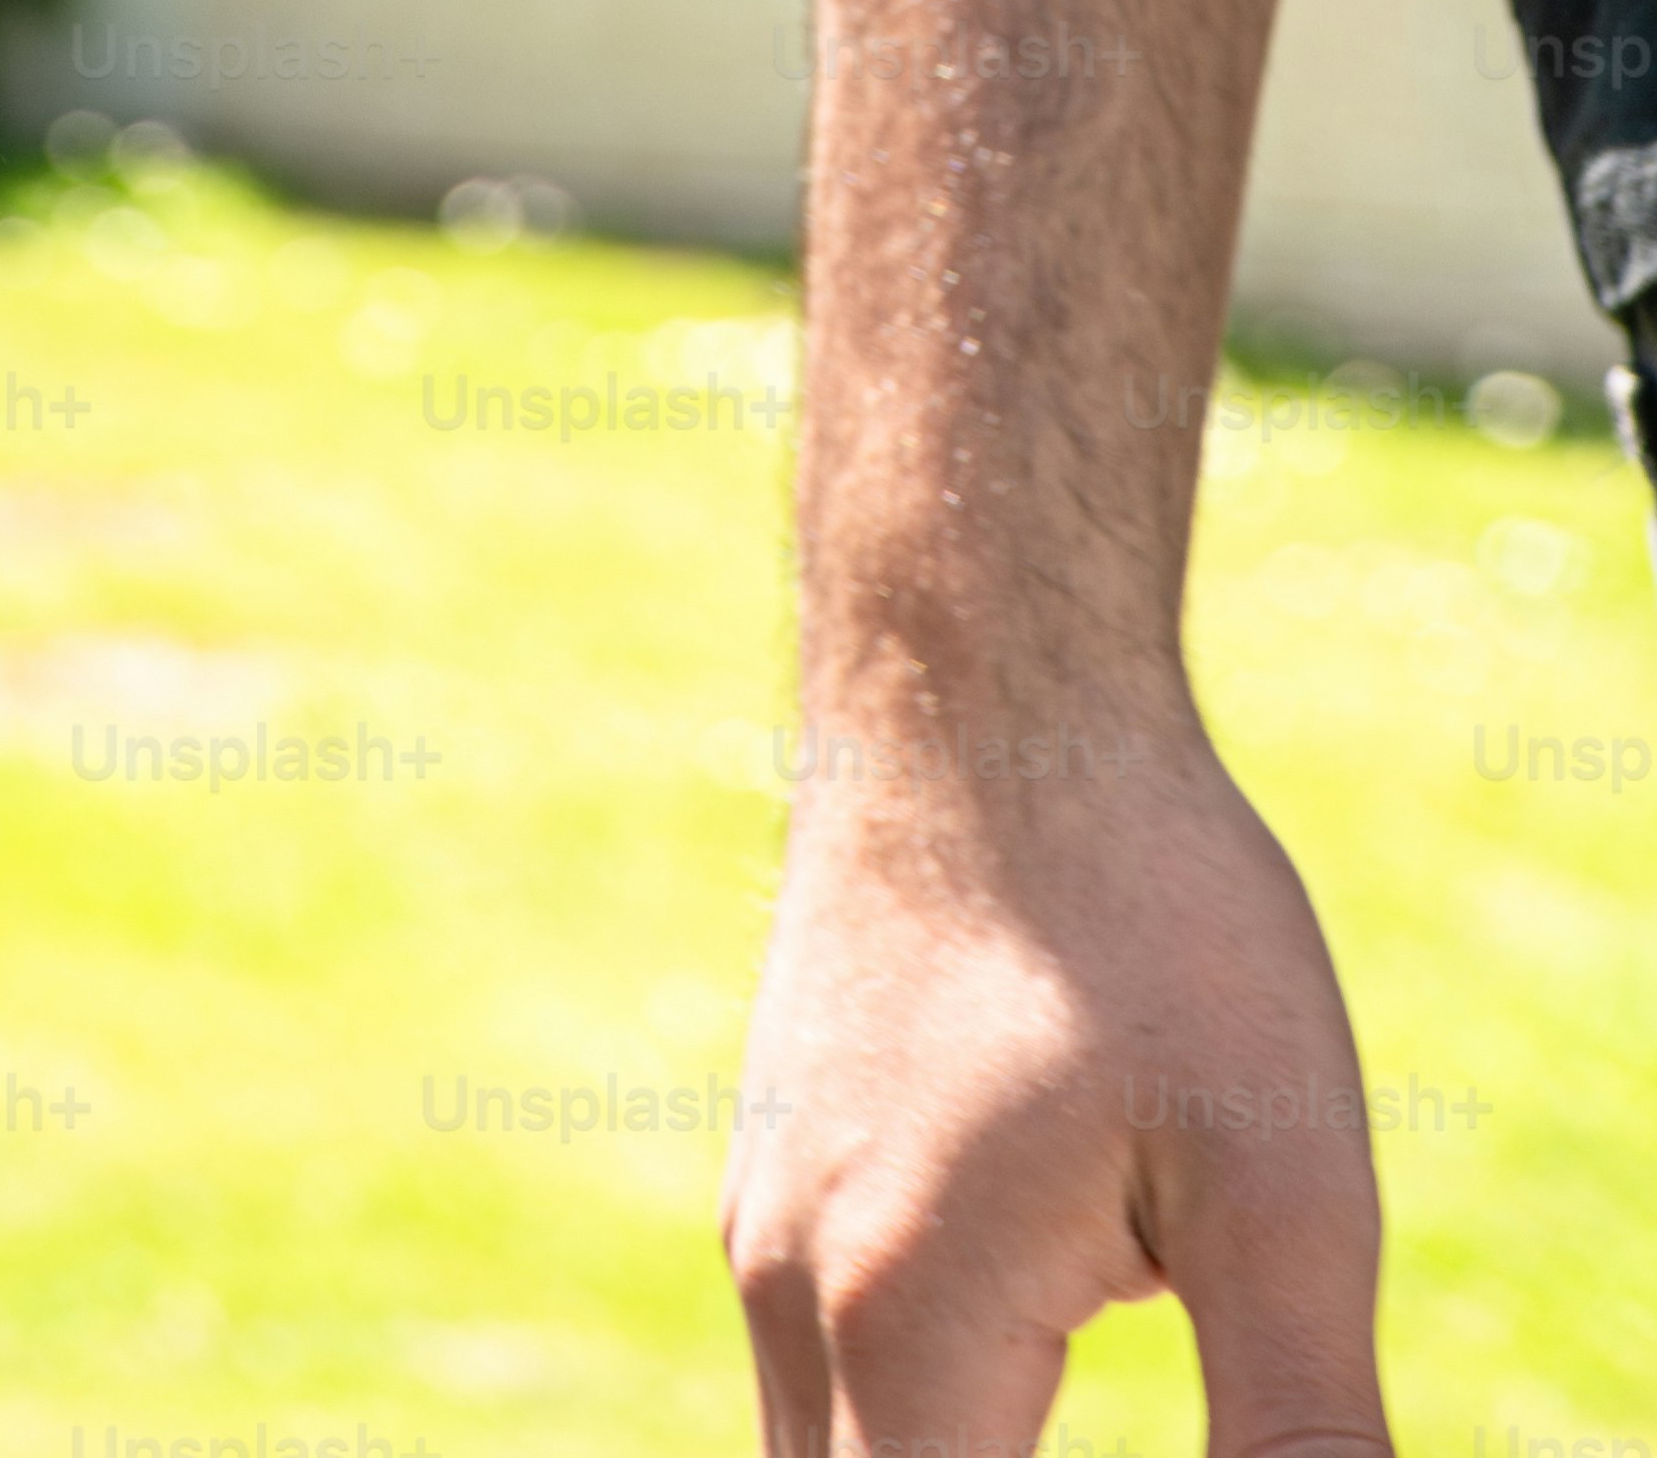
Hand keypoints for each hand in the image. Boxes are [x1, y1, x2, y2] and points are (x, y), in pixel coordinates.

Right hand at [727, 703, 1392, 1456]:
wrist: (979, 694)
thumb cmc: (1147, 918)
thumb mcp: (1280, 1189)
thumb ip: (1306, 1430)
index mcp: (908, 1328)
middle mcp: (796, 1300)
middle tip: (1137, 1437)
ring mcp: (770, 1237)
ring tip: (1069, 1415)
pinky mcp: (789, 1185)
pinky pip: (826, 1392)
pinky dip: (915, 1450)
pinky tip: (1018, 1420)